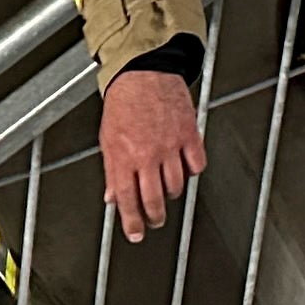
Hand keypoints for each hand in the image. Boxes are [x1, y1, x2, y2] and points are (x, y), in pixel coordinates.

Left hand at [102, 67, 206, 240]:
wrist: (144, 70)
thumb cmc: (124, 100)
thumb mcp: (107, 137)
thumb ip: (111, 170)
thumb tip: (112, 196)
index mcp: (124, 156)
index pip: (127, 200)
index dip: (132, 222)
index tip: (135, 233)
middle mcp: (147, 154)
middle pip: (155, 199)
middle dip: (155, 216)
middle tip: (155, 219)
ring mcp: (170, 145)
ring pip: (176, 186)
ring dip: (172, 192)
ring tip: (166, 187)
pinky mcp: (189, 134)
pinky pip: (196, 165)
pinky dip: (191, 170)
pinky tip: (184, 166)